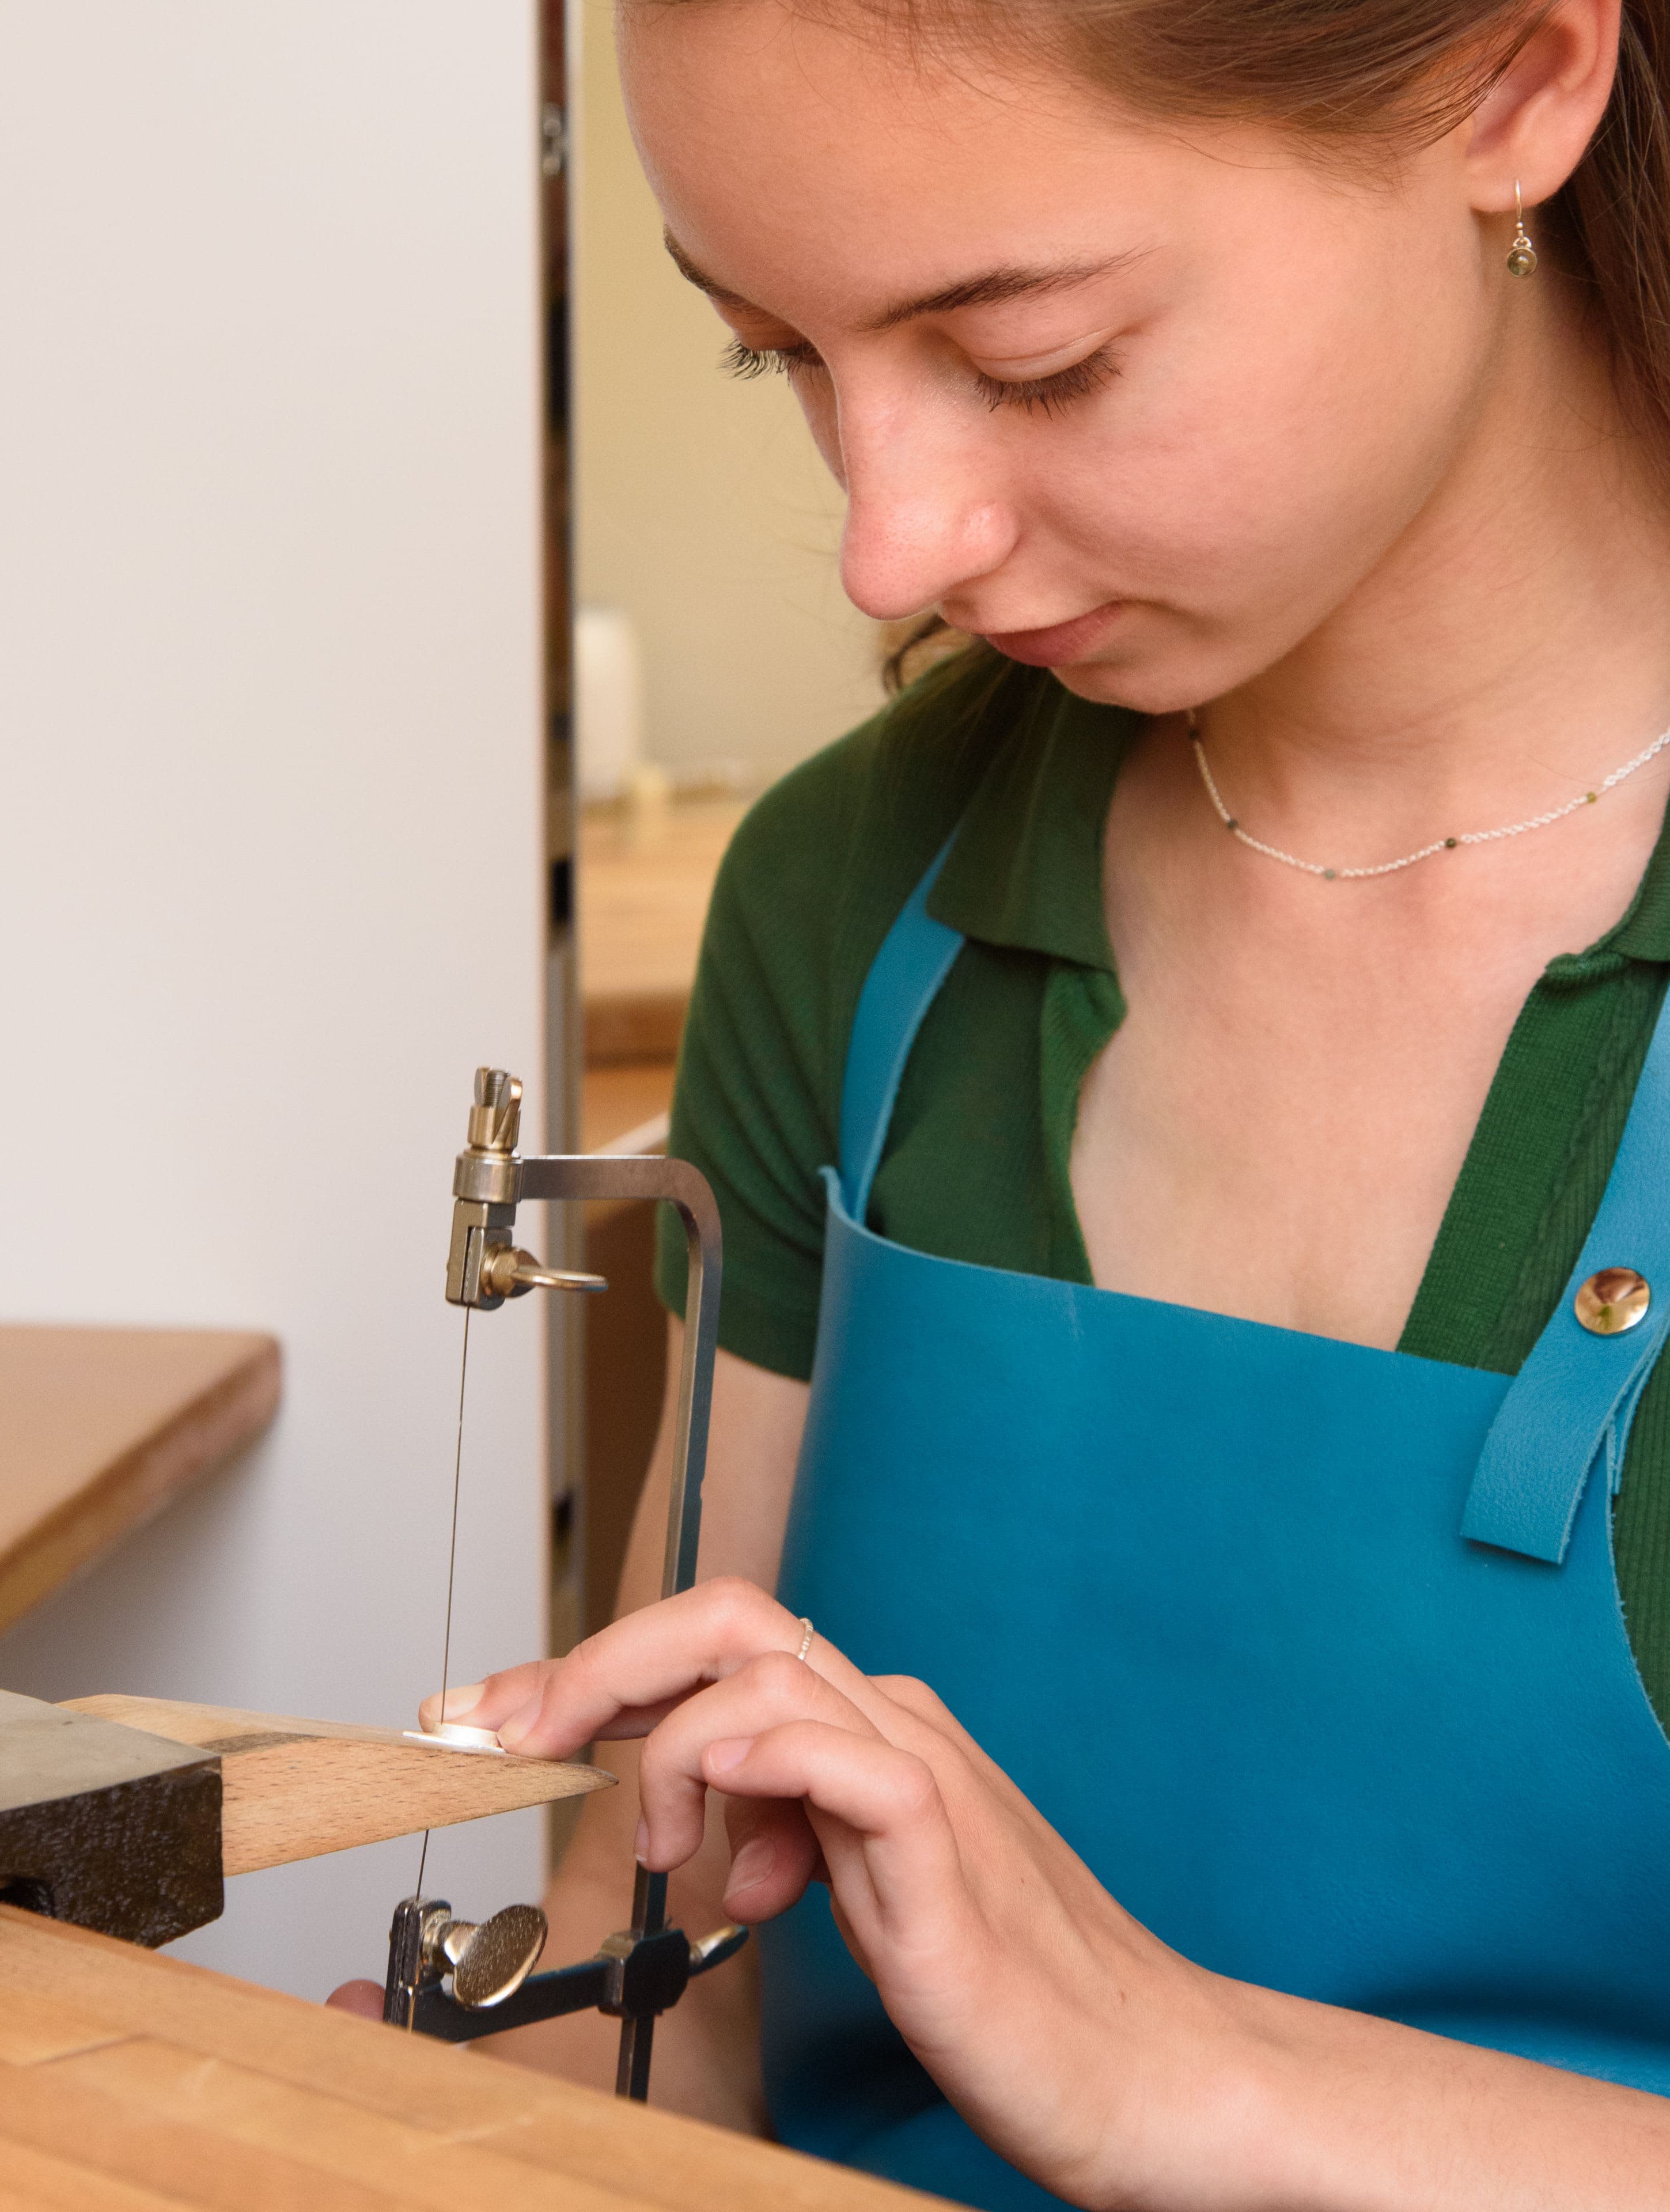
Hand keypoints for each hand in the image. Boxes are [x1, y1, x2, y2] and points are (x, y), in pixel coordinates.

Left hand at [423, 1580, 1256, 2208]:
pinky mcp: (942, 1848)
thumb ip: (795, 1835)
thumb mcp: (865, 1893)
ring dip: (670, 1740)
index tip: (500, 1713)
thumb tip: (724, 1830)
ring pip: (771, 1664)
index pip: (718, 1644)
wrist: (1136, 2069)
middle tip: (507, 1731)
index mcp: (868, 1728)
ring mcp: (923, 1775)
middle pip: (727, 1617)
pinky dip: (766, 1763)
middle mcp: (892, 1723)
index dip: (595, 1664)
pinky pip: (846, 1759)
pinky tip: (735, 1832)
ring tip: (668, 1846)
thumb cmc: (1004, 1987)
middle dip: (594, 1662)